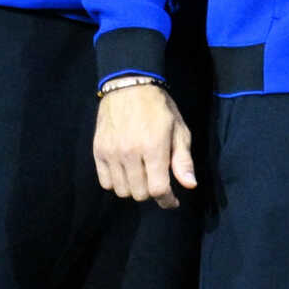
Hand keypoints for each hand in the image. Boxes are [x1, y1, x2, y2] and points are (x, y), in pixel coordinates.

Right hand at [92, 82, 195, 209]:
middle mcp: (130, 153)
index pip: (158, 188)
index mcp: (154, 147)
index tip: (172, 201)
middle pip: (140, 193)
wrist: (129, 87)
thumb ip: (183, 160)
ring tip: (142, 175)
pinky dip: (117, 183)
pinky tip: (126, 172)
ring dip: (134, 188)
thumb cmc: (159, 108)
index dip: (167, 200)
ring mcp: (112, 153)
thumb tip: (190, 185)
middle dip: (152, 192)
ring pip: (122, 191)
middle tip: (157, 180)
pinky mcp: (98, 152)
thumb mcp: (179, 130)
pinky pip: (105, 183)